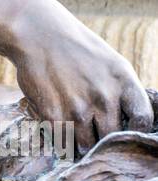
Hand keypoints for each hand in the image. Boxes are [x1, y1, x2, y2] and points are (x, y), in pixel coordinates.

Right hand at [9, 5, 153, 154]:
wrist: (37, 34)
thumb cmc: (75, 49)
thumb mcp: (110, 64)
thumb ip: (122, 94)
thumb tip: (128, 126)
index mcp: (123, 80)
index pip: (143, 120)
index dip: (136, 131)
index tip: (125, 131)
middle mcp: (104, 96)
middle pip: (111, 137)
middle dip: (102, 139)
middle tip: (92, 134)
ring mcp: (78, 108)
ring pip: (87, 146)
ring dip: (81, 144)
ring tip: (74, 132)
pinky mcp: (53, 116)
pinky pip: (63, 144)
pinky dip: (61, 142)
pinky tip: (58, 128)